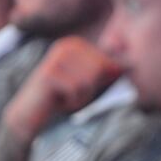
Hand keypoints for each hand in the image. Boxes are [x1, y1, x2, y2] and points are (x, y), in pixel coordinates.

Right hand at [4, 36, 122, 137]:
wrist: (28, 116)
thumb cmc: (61, 100)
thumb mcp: (87, 83)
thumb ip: (106, 72)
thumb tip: (132, 64)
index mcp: (76, 44)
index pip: (108, 63)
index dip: (99, 83)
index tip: (79, 88)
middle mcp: (66, 46)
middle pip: (100, 70)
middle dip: (90, 89)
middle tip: (71, 94)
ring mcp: (56, 58)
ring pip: (89, 81)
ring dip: (81, 97)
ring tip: (64, 98)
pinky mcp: (49, 74)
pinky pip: (77, 91)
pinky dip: (71, 103)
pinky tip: (57, 102)